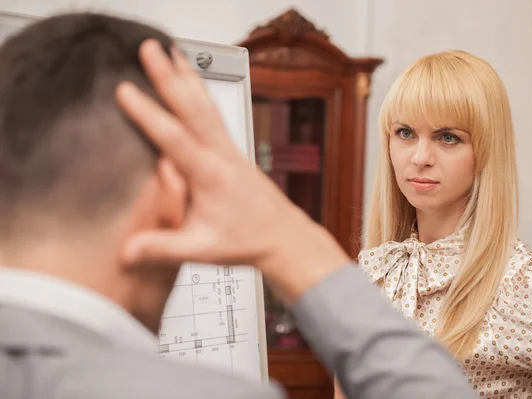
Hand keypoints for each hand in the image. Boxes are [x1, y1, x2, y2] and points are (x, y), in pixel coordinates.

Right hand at [115, 39, 349, 303]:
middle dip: (169, 76)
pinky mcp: (234, 152)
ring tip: (173, 52)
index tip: (126, 91)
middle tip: (150, 49)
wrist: (284, 237)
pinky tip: (194, 86)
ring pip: (206, 105)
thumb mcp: (203, 249)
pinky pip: (215, 114)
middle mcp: (222, 156)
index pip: (175, 139)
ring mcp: (230, 151)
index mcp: (211, 176)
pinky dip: (201, 93)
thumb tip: (127, 252)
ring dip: (187, 77)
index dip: (148, 114)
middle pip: (192, 108)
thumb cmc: (248, 241)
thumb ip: (164, 248)